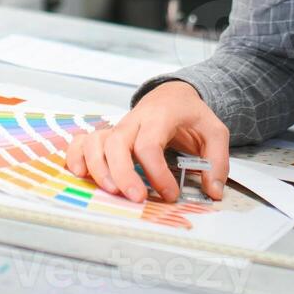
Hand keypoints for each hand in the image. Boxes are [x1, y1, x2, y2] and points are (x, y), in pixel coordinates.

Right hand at [64, 80, 229, 203]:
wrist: (172, 94)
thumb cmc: (191, 115)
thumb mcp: (215, 131)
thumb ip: (217, 161)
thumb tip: (213, 191)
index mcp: (161, 115)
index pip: (150, 144)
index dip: (157, 173)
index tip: (170, 195)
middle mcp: (134, 119)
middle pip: (117, 143)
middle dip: (123, 174)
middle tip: (137, 199)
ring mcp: (118, 126)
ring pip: (95, 141)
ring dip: (98, 168)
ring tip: (111, 191)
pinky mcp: (107, 134)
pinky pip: (82, 141)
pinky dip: (76, 156)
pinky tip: (81, 174)